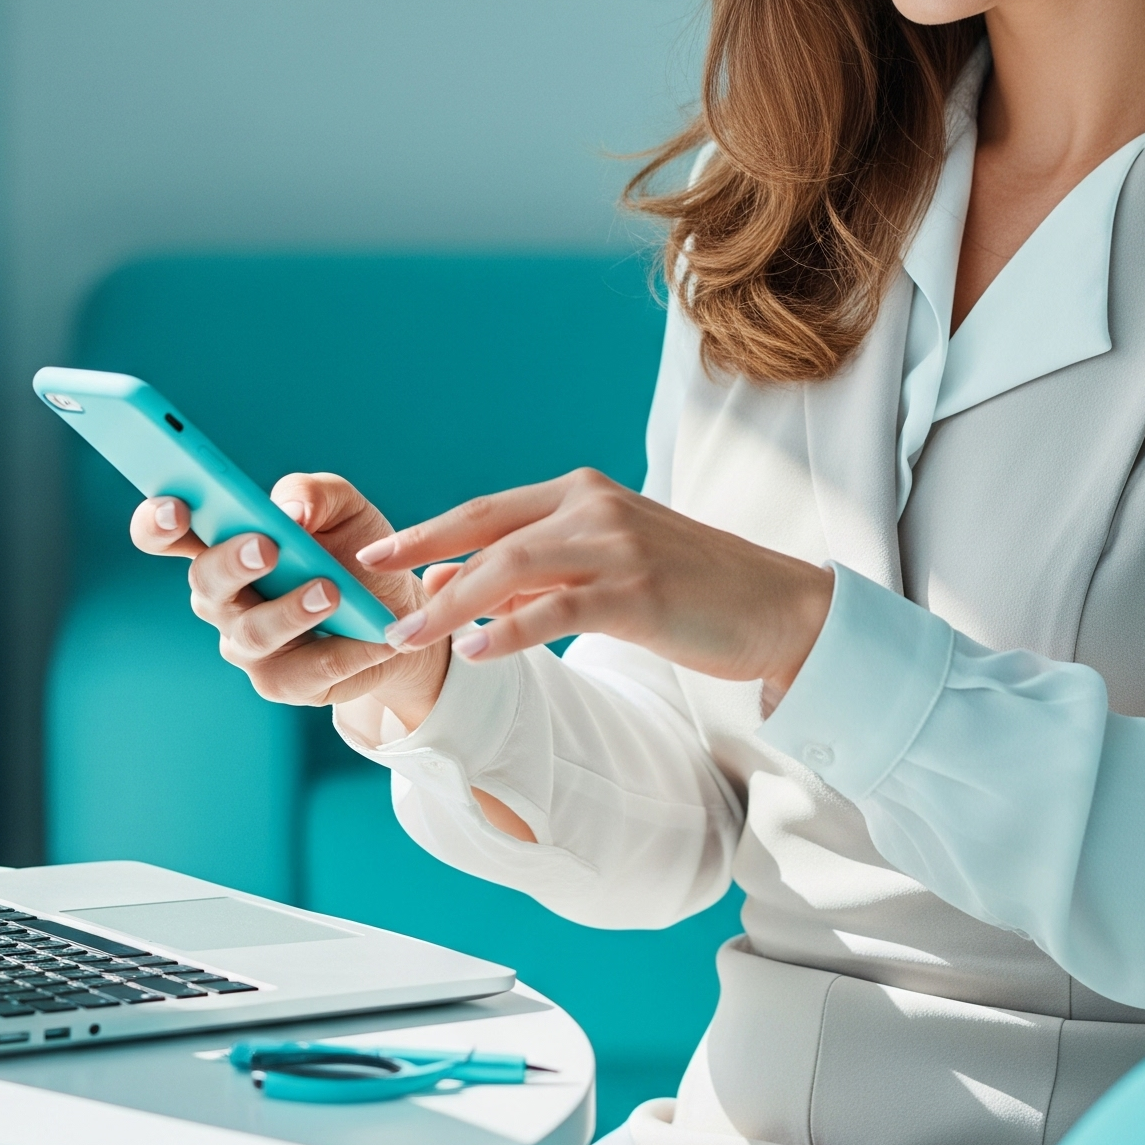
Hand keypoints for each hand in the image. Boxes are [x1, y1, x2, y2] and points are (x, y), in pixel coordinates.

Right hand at [128, 472, 450, 729]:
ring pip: (253, 632)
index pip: (166, 533)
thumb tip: (290, 511)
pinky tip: (376, 635)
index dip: (158, 522)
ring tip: (331, 592)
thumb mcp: (342, 506)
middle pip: (205, 581)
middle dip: (231, 562)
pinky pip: (306, 670)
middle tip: (268, 547)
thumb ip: (312, 493)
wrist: (395, 606)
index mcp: (223, 542)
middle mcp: (223, 596)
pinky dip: (345, 650)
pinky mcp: (281, 681)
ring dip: (291, 610)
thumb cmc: (353, 548)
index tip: (174, 508)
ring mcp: (246, 643)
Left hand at [356, 469, 834, 704]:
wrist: (775, 607)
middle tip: (369, 593)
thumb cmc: (690, 591)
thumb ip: (539, 571)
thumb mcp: (608, 566)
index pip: (487, 509)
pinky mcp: (639, 591)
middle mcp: (594, 506)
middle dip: (421, 561)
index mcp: (584, 492)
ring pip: (510, 567)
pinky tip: (475, 652)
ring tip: (407, 637)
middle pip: (487, 530)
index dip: (427, 530)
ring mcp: (617, 545)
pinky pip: (556, 610)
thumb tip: (453, 586)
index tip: (375, 554)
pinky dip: (508, 630)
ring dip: (450, 605)